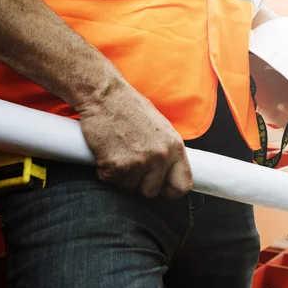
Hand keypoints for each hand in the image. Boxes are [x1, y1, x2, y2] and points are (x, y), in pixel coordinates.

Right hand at [77, 77, 192, 198]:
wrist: (105, 95)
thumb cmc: (131, 108)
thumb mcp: (161, 128)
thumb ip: (167, 151)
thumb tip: (169, 173)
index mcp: (175, 147)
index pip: (182, 185)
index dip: (170, 192)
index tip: (161, 190)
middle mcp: (160, 157)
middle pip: (151, 191)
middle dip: (139, 182)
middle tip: (131, 162)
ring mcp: (138, 162)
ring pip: (128, 187)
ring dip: (121, 175)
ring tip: (118, 151)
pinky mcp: (115, 165)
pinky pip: (109, 181)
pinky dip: (104, 170)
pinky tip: (106, 152)